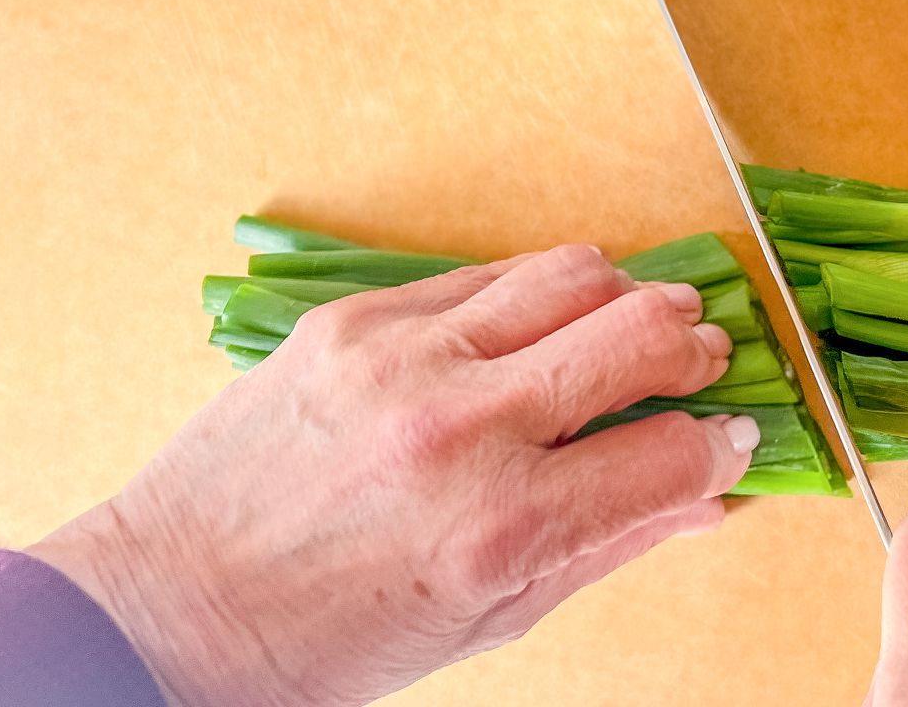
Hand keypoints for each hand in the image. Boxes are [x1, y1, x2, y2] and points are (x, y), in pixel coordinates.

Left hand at [29, 245, 759, 706]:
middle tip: (703, 358)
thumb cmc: (332, 634)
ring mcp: (402, 357)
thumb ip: (609, 546)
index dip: (720, 446)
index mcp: (501, 527)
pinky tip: (540, 322)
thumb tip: (704, 500)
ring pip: (568, 274)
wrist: (177, 602)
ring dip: (625, 294)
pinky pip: (480, 275)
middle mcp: (460, 428)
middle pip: (634, 335)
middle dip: (694, 346)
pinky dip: (533, 293)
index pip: (667, 456)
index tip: (730, 439)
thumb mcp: (490, 619)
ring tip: (634, 321)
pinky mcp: (354, 319)